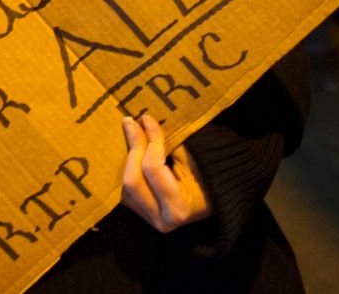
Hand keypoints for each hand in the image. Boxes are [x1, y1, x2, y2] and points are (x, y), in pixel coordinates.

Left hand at [121, 114, 210, 232]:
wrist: (213, 200)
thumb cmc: (207, 175)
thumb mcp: (190, 159)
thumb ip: (167, 144)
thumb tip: (142, 122)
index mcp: (178, 208)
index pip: (153, 168)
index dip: (149, 140)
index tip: (147, 118)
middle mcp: (161, 220)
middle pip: (132, 180)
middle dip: (133, 148)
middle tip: (130, 122)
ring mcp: (149, 220)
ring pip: (125, 186)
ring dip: (128, 158)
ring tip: (131, 132)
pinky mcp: (141, 215)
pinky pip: (126, 190)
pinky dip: (128, 169)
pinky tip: (132, 151)